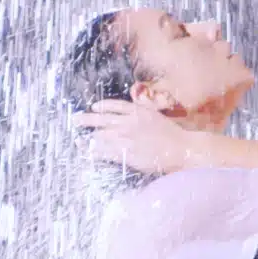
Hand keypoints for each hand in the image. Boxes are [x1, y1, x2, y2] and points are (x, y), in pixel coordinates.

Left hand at [76, 99, 205, 173]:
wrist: (182, 148)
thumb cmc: (174, 136)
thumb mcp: (158, 118)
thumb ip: (144, 116)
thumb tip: (134, 117)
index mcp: (138, 112)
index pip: (115, 105)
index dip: (102, 106)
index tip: (94, 107)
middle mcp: (129, 122)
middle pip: (102, 119)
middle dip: (86, 119)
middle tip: (75, 119)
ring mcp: (126, 138)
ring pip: (100, 136)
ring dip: (87, 138)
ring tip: (78, 140)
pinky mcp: (126, 153)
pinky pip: (105, 152)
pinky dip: (94, 152)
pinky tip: (87, 152)